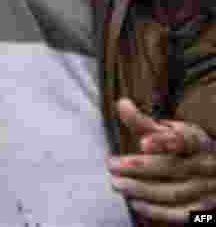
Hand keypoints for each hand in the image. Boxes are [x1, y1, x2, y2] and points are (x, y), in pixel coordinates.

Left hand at [108, 97, 215, 221]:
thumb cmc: (186, 149)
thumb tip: (121, 104)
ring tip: (117, 183)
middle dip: (140, 167)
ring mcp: (207, 189)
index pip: (186, 140)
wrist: (213, 173)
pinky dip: (158, 211)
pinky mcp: (204, 209)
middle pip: (173, 168)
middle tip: (111, 164)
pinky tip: (135, 203)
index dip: (165, 142)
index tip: (143, 143)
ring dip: (143, 189)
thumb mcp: (172, 132)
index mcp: (199, 143)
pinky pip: (181, 214)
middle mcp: (206, 165)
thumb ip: (145, 123)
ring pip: (175, 192)